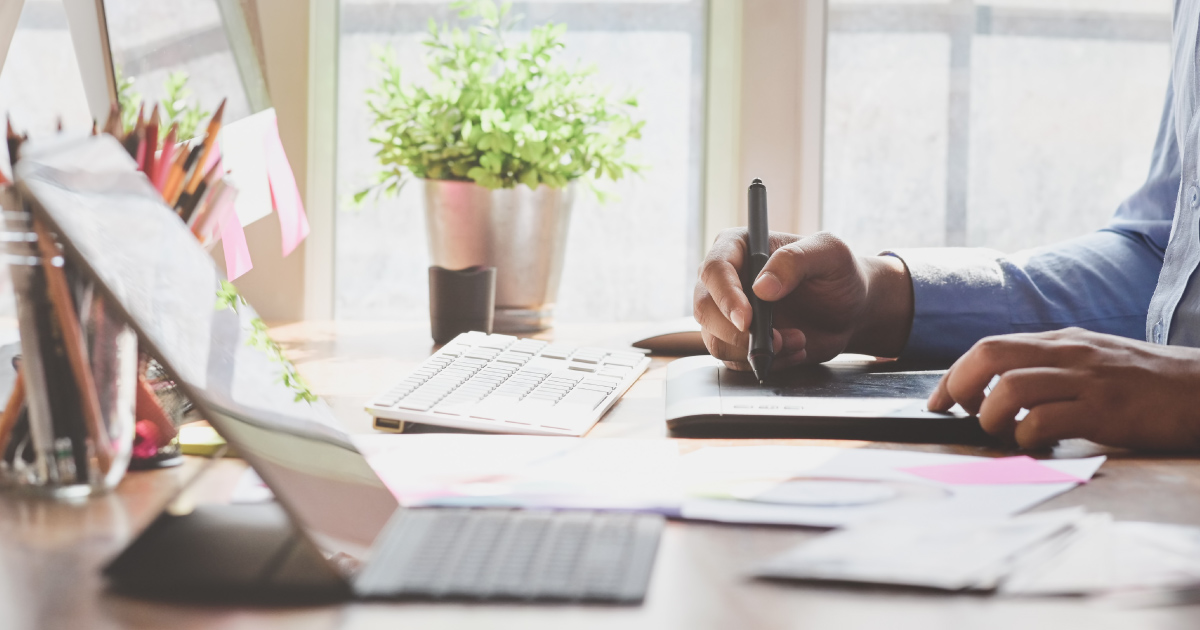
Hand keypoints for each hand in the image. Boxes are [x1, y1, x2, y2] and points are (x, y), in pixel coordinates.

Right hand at [693, 230, 913, 369]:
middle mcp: (726, 280)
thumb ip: (795, 260)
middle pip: (704, 309)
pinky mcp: (736, 340)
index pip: (714, 270)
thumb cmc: (839, 273)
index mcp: (740, 247)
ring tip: (797, 341)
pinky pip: (734, 361)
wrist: (850, 310)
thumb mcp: (830, 254)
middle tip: (778, 340)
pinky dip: (765, 363)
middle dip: (738, 333)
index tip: (747, 320)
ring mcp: (727, 312)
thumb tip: (761, 287)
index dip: (726, 296)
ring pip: (716, 341)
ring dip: (756, 351)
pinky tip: (793, 350)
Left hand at [927, 328, 1199, 450]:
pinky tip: (1035, 446)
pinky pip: (1045, 419)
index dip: (954, 375)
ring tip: (1002, 434)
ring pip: (1010, 386)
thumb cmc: (1149, 384)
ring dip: (991, 415)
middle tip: (958, 415)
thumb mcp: (1094, 362)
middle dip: (958, 386)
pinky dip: (1027, 436)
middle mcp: (1068, 352)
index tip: (939, 401)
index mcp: (1062, 341)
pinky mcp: (1106, 409)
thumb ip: (1051, 370)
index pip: (989, 346)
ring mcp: (1087, 379)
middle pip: (988, 355)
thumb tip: (1001, 393)